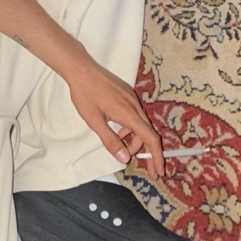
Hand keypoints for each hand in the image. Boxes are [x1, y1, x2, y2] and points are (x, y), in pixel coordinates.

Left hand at [65, 55, 164, 179]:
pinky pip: (135, 115)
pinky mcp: (128, 94)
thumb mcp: (95, 122)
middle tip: (136, 164)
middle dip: (145, 151)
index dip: (156, 156)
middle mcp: (135, 106)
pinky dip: (131, 128)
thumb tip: (125, 158)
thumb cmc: (85, 95)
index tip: (159, 171)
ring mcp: (133, 99)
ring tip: (120, 144)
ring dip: (134, 138)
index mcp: (129, 114)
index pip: (150, 138)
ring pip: (141, 124)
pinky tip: (118, 130)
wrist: (82, 69)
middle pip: (147, 133)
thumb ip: (110, 141)